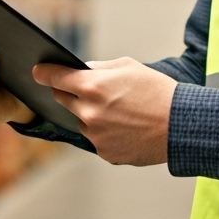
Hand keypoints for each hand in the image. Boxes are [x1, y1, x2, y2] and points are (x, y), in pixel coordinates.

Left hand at [33, 58, 175, 165]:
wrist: (180, 125)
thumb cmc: (157, 91)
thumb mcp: (129, 67)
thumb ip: (99, 68)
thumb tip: (81, 70)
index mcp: (92, 86)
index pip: (55, 78)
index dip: (44, 73)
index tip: (38, 72)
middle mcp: (89, 112)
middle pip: (62, 99)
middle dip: (70, 92)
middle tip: (89, 90)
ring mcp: (95, 135)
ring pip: (81, 121)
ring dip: (90, 114)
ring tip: (119, 111)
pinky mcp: (105, 152)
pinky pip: (96, 139)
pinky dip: (105, 132)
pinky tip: (125, 127)